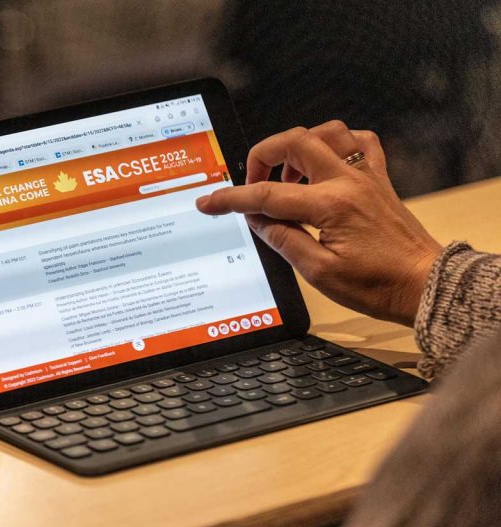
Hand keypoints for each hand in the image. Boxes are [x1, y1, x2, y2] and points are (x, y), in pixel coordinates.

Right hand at [196, 121, 441, 325]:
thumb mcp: (318, 273)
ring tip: (286, 176)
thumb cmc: (378, 285)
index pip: (268, 196)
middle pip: (296, 141)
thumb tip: (258, 221)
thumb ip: (283, 239)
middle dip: (263, 155)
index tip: (208, 202)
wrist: (425, 286)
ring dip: (298, 146)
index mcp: (331, 206)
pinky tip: (323, 165)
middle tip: (252, 183)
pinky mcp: (379, 180)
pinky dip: (336, 145)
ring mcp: (367, 177)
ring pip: (327, 132)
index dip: (231, 199)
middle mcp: (349, 182)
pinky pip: (359, 142)